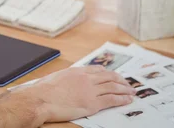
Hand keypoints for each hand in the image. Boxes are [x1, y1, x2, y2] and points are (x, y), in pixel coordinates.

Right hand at [0, 66, 134, 126]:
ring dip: (125, 89)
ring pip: (113, 87)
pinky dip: (122, 99)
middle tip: (129, 84)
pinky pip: (112, 100)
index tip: (115, 75)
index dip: (109, 73)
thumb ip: (67, 78)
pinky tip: (128, 100)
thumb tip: (68, 81)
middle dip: (121, 80)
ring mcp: (90, 90)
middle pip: (109, 77)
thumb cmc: (43, 91)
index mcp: (77, 71)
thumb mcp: (56, 78)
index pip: (98, 70)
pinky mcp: (92, 103)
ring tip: (132, 92)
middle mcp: (86, 78)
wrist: (40, 99)